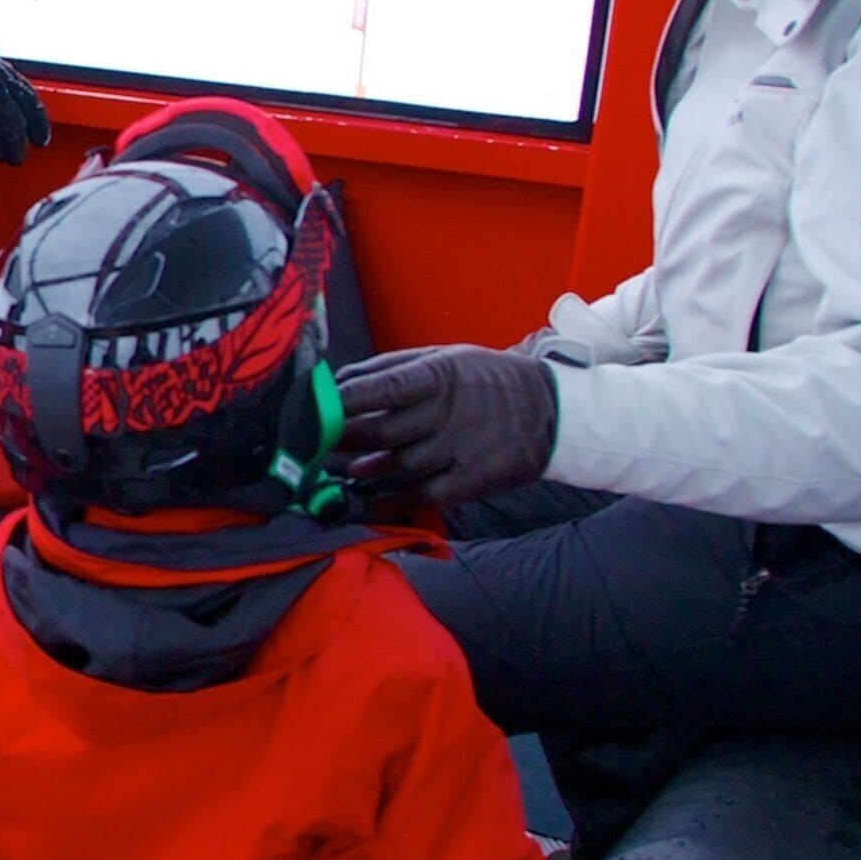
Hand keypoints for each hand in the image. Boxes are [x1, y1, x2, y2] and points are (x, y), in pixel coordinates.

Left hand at [333, 345, 559, 508]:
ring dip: (364, 469)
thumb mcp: (445, 359)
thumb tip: (337, 382)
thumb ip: (390, 370)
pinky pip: (421, 496)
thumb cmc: (485, 381)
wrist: (551, 413)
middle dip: (340, 439)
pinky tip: (373, 500)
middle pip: (379, 431)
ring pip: (396, 465)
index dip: (340, 400)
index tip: (309, 408)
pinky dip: (392, 500)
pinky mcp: (469, 482)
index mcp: (438, 377)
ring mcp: (457, 450)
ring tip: (347, 467)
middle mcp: (445, 413)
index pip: (380, 387)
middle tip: (313, 445)